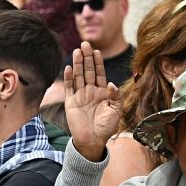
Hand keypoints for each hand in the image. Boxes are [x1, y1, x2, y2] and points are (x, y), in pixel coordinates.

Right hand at [64, 42, 122, 161]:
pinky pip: (69, 87)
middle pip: (88, 71)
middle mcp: (90, 92)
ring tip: (78, 50)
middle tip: (85, 43)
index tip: (97, 51)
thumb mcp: (116, 111)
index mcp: (102, 93)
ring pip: (78, 76)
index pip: (99, 73)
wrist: (93, 141)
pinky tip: (69, 67)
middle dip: (87, 57)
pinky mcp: (71, 102)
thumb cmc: (106, 127)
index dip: (98, 62)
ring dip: (78, 63)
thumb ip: (116, 97)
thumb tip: (111, 84)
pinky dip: (69, 78)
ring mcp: (80, 96)